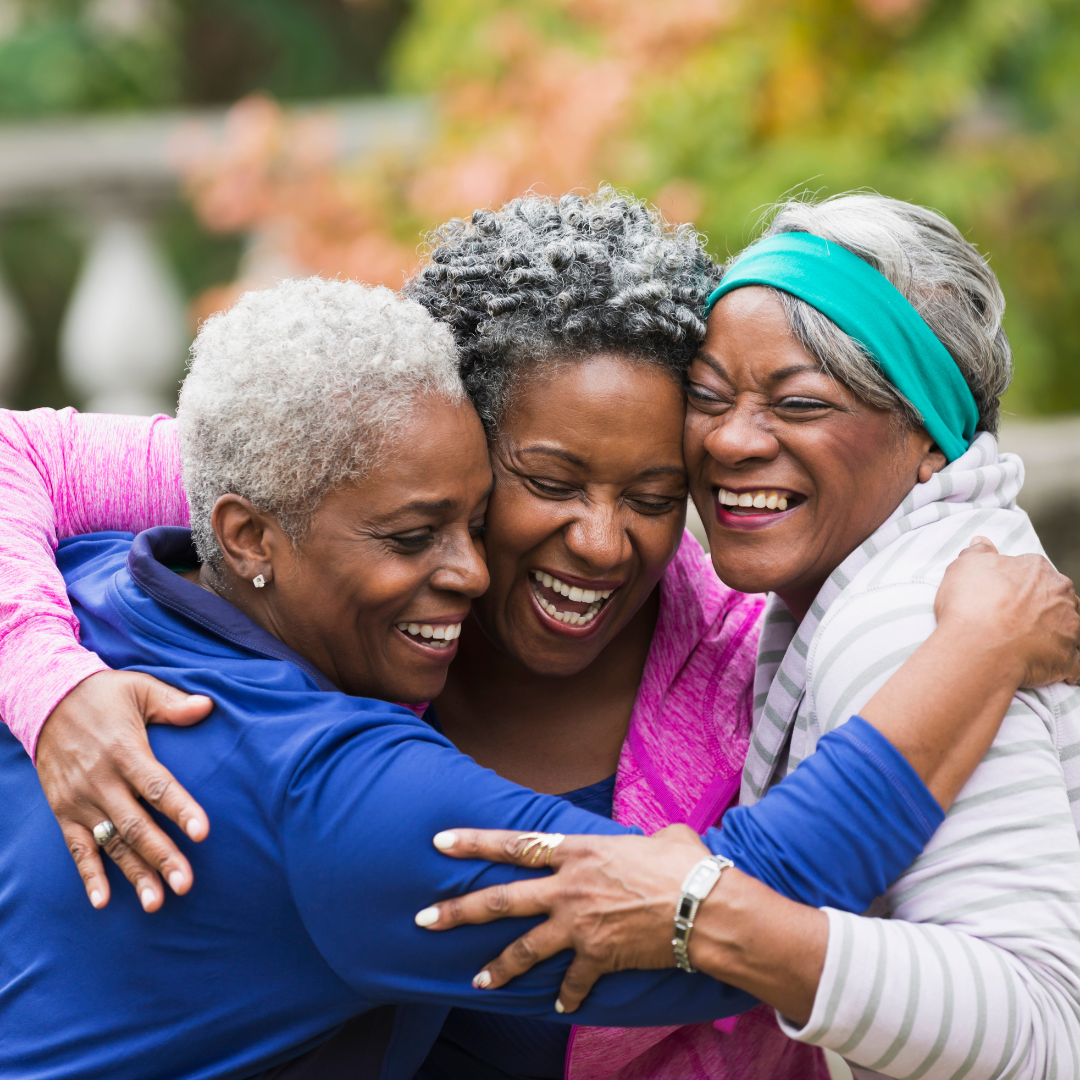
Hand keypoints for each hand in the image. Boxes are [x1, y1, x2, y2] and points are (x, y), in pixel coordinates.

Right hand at [35, 670, 212, 910]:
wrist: (46, 699)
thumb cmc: (103, 694)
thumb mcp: (139, 689)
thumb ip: (173, 703)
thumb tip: (208, 706)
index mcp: (125, 751)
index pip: (157, 786)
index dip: (181, 809)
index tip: (203, 833)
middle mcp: (101, 780)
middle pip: (136, 825)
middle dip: (162, 856)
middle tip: (185, 884)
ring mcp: (80, 799)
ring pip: (111, 843)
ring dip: (133, 874)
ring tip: (156, 901)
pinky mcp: (63, 810)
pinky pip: (76, 848)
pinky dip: (89, 875)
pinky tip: (103, 901)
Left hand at [414, 824, 708, 1012]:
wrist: (705, 907)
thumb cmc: (685, 864)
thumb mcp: (658, 836)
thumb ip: (635, 840)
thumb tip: (649, 841)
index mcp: (577, 851)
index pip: (514, 845)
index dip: (474, 842)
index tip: (440, 842)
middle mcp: (568, 888)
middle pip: (501, 900)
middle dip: (458, 911)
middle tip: (423, 919)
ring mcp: (579, 926)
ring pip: (524, 948)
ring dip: (498, 967)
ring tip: (476, 980)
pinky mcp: (597, 957)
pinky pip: (572, 982)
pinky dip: (566, 995)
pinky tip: (558, 1005)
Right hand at [935, 537, 1079, 686]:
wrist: (978, 646)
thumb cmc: (970, 604)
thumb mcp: (964, 568)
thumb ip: (977, 553)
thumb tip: (982, 542)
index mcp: (1037, 570)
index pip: (1033, 572)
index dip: (1016, 584)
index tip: (1001, 597)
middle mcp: (1061, 594)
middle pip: (1058, 597)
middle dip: (1043, 607)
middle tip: (1016, 620)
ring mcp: (1069, 627)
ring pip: (1073, 627)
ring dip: (1060, 633)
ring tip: (1035, 646)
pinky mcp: (1068, 658)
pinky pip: (1078, 664)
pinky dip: (1072, 668)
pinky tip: (1062, 672)